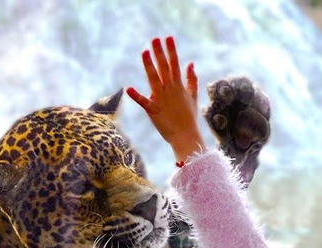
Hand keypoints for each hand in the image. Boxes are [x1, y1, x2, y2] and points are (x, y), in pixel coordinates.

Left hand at [126, 36, 205, 161]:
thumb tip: (191, 63)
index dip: (171, 50)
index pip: (174, 64)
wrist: (186, 137)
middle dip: (159, 53)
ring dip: (149, 65)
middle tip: (154, 39)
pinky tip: (128, 88)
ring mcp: (161, 99)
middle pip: (164, 68)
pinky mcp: (153, 111)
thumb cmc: (188, 117)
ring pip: (154, 79)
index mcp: (178, 86)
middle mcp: (170, 90)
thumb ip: (191, 79)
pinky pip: (144, 102)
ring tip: (144, 52)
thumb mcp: (192, 96)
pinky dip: (136, 96)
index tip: (167, 37)